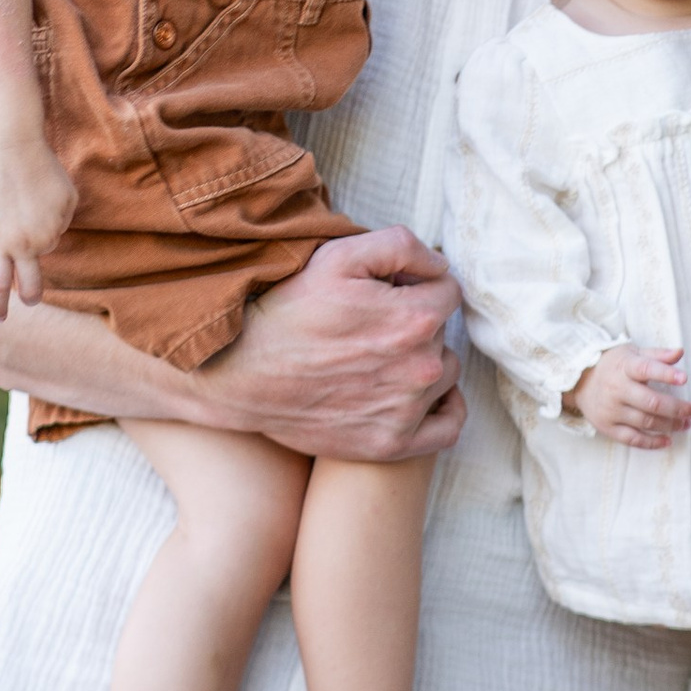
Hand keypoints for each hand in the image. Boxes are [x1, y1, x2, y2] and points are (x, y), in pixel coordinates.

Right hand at [0, 137, 77, 320]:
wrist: (9, 147)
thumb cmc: (41, 167)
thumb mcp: (67, 196)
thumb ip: (60, 222)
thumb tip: (48, 239)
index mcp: (47, 237)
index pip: (46, 251)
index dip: (43, 239)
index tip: (37, 228)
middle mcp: (21, 246)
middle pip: (25, 285)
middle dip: (28, 298)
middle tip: (26, 303)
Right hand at [201, 226, 464, 461]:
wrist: (243, 374)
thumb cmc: (290, 310)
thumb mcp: (338, 256)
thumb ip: (402, 246)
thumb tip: (439, 264)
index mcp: (415, 318)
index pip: (448, 290)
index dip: (418, 283)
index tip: (389, 290)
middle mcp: (421, 367)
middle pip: (443, 332)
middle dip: (416, 321)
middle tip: (372, 324)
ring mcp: (407, 410)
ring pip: (445, 373)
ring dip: (425, 362)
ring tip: (382, 357)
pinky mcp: (391, 444)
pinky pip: (448, 428)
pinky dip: (442, 409)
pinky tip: (419, 395)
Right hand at [564, 347, 690, 446]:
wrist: (580, 382)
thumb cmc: (614, 366)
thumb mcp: (633, 354)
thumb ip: (657, 355)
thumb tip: (681, 352)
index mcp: (625, 367)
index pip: (647, 369)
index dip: (666, 374)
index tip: (684, 378)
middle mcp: (617, 389)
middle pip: (652, 402)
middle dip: (678, 409)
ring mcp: (611, 410)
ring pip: (646, 422)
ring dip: (670, 425)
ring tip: (686, 424)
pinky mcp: (607, 427)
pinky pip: (632, 439)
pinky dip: (652, 443)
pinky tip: (668, 440)